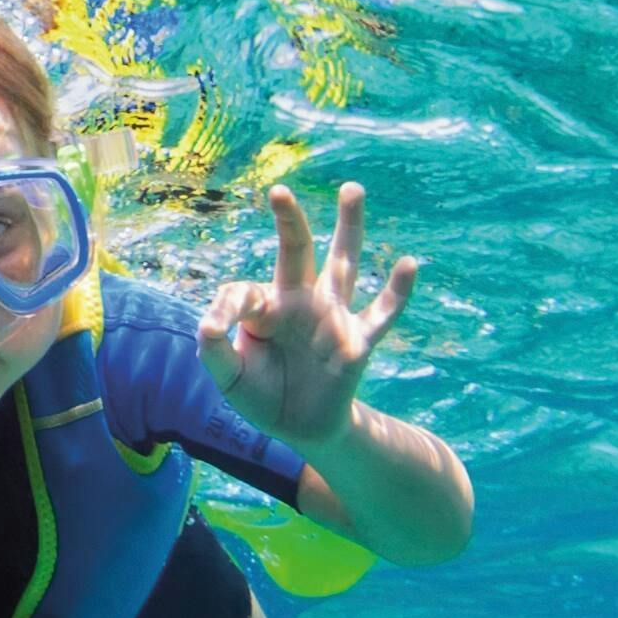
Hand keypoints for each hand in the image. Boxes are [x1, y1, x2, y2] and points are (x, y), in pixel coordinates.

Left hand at [201, 182, 418, 449]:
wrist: (300, 428)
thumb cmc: (262, 395)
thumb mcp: (229, 377)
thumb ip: (215, 351)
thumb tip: (207, 325)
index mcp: (266, 307)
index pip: (243, 293)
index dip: (226, 308)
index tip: (215, 328)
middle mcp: (300, 301)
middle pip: (296, 252)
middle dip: (289, 222)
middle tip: (279, 191)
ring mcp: (331, 318)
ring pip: (343, 265)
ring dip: (348, 228)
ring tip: (352, 189)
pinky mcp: (356, 342)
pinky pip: (380, 314)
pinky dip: (396, 291)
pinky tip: (410, 264)